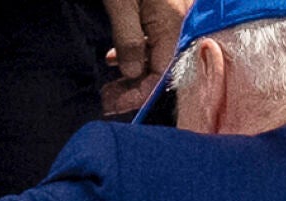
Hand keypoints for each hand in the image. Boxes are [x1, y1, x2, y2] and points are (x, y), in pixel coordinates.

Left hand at [101, 0, 193, 114]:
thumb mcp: (120, 4)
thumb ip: (128, 39)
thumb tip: (132, 74)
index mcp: (172, 23)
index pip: (161, 73)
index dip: (138, 93)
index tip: (114, 105)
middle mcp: (178, 23)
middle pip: (160, 68)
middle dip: (134, 88)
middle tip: (107, 101)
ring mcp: (172, 16)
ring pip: (155, 56)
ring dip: (131, 74)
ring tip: (109, 86)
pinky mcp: (162, 9)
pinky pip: (152, 40)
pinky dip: (133, 54)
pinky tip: (114, 59)